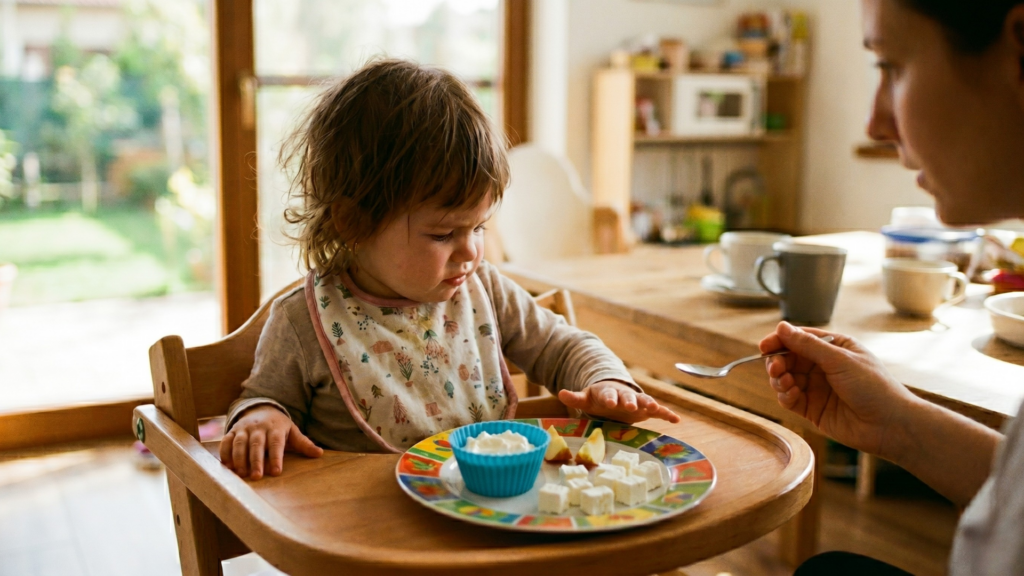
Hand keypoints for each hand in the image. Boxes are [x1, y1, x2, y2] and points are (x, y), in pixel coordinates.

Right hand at [219, 405, 322, 479]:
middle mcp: (258, 427)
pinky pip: (226, 441)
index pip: (276, 443)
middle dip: (256, 461)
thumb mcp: (292, 432)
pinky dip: (225, 453)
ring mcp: (244, 429)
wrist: (260, 409)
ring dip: (239, 458)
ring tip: (241, 474)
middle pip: (256, 444)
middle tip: (257, 477)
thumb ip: (304, 444)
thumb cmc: (279, 426)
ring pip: (240, 443)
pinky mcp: (232, 431)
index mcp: (276, 428)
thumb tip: (320, 454)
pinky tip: (227, 466)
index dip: (276, 457)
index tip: (277, 472)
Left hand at [557, 380, 680, 423]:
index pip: (608, 394)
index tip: (609, 402)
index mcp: (608, 393)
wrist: (615, 394)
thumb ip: (576, 397)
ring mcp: (637, 402)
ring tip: (656, 409)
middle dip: (630, 401)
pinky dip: (667, 414)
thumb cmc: (599, 398)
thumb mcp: (587, 398)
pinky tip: (676, 420)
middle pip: (628, 397)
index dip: (609, 398)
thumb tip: (561, 392)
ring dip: (650, 405)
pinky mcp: (647, 409)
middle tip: (632, 406)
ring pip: (645, 402)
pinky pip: (659, 411)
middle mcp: (625, 396)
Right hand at [760, 321, 918, 457]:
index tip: (765, 346)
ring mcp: (817, 388)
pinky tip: (791, 395)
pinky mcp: (812, 409)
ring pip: (785, 378)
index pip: (798, 338)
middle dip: (777, 362)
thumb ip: (808, 345)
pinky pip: (789, 399)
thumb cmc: (874, 387)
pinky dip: (785, 395)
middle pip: (787, 358)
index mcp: (833, 347)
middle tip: (776, 368)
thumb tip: (782, 327)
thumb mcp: (840, 360)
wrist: (890, 425)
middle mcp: (823, 366)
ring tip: (785, 383)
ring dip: (779, 379)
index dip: (779, 341)